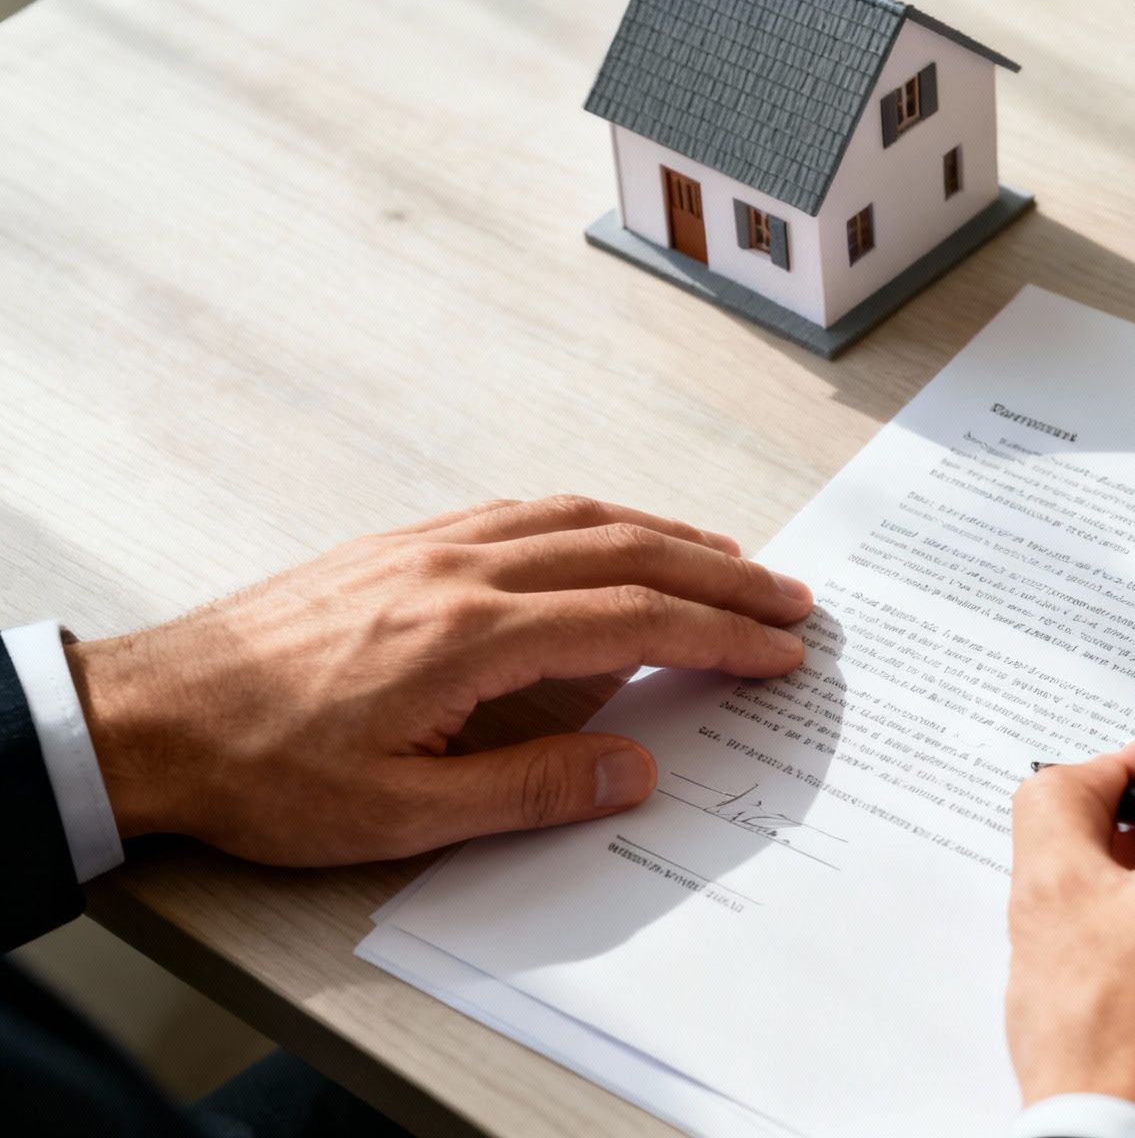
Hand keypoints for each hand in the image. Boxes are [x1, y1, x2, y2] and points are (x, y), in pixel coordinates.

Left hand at [66, 496, 812, 865]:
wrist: (153, 713)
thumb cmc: (264, 770)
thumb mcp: (399, 814)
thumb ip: (529, 790)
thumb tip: (634, 767)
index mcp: (470, 635)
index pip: (632, 620)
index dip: (720, 635)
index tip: (779, 650)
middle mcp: (462, 570)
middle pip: (626, 552)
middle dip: (722, 574)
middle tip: (790, 597)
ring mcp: (432, 546)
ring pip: (581, 517)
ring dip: (669, 534)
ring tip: (730, 559)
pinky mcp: (405, 544)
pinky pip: (527, 511)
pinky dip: (598, 519)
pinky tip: (617, 536)